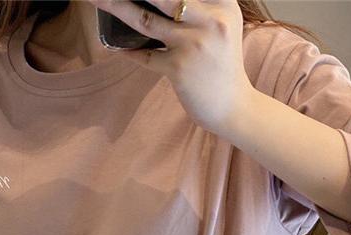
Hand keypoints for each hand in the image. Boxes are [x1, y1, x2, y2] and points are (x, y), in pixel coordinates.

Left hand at [90, 0, 252, 134]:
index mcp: (222, 5)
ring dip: (116, 6)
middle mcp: (210, 20)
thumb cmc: (223, 65)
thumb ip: (201, 6)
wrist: (233, 107)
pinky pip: (145, 56)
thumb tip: (158, 1)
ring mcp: (192, 45)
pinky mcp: (178, 69)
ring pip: (145, 20)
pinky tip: (117, 47)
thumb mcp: (223, 26)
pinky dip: (130, 52)